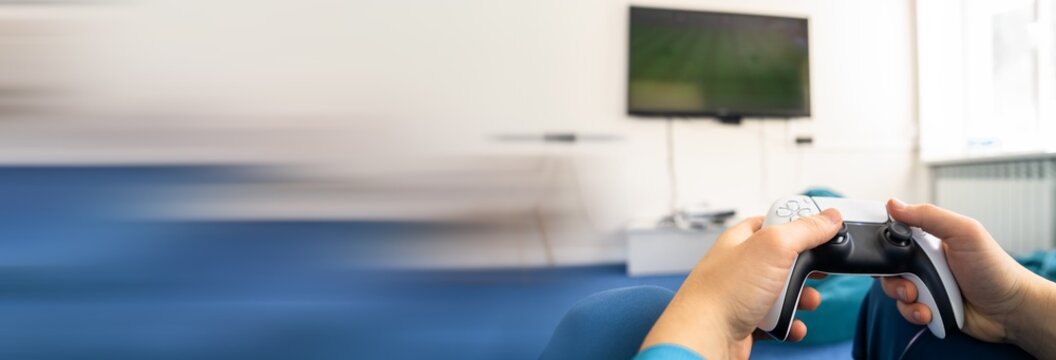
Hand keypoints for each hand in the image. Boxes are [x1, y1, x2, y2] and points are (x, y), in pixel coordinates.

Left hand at [640, 209, 842, 358]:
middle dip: (807, 269)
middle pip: (784, 259)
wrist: (704, 339)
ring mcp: (743, 295)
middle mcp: (740, 265)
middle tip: (818, 272)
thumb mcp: (773, 247)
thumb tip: (830, 217)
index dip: (799, 224)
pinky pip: (776, 321)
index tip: (823, 231)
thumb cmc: (725, 292)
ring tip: (807, 302)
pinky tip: (792, 326)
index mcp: (741, 240)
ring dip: (802, 299)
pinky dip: (789, 324)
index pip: (773, 222)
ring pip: (783, 292)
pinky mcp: (746, 321)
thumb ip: (805, 230)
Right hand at [879, 199, 1055, 355]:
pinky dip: (915, 313)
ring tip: (924, 301)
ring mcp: (926, 285)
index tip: (887, 254)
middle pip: (888, 267)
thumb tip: (893, 204)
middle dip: (894, 279)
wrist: (1011, 310)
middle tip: (911, 284)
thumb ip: (928, 216)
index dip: (885, 245)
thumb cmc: (995, 269)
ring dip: (905, 298)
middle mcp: (925, 262)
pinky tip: (930, 312)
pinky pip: (906, 310)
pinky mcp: (929, 306)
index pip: (894, 237)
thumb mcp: (964, 233)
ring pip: (894, 290)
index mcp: (930, 240)